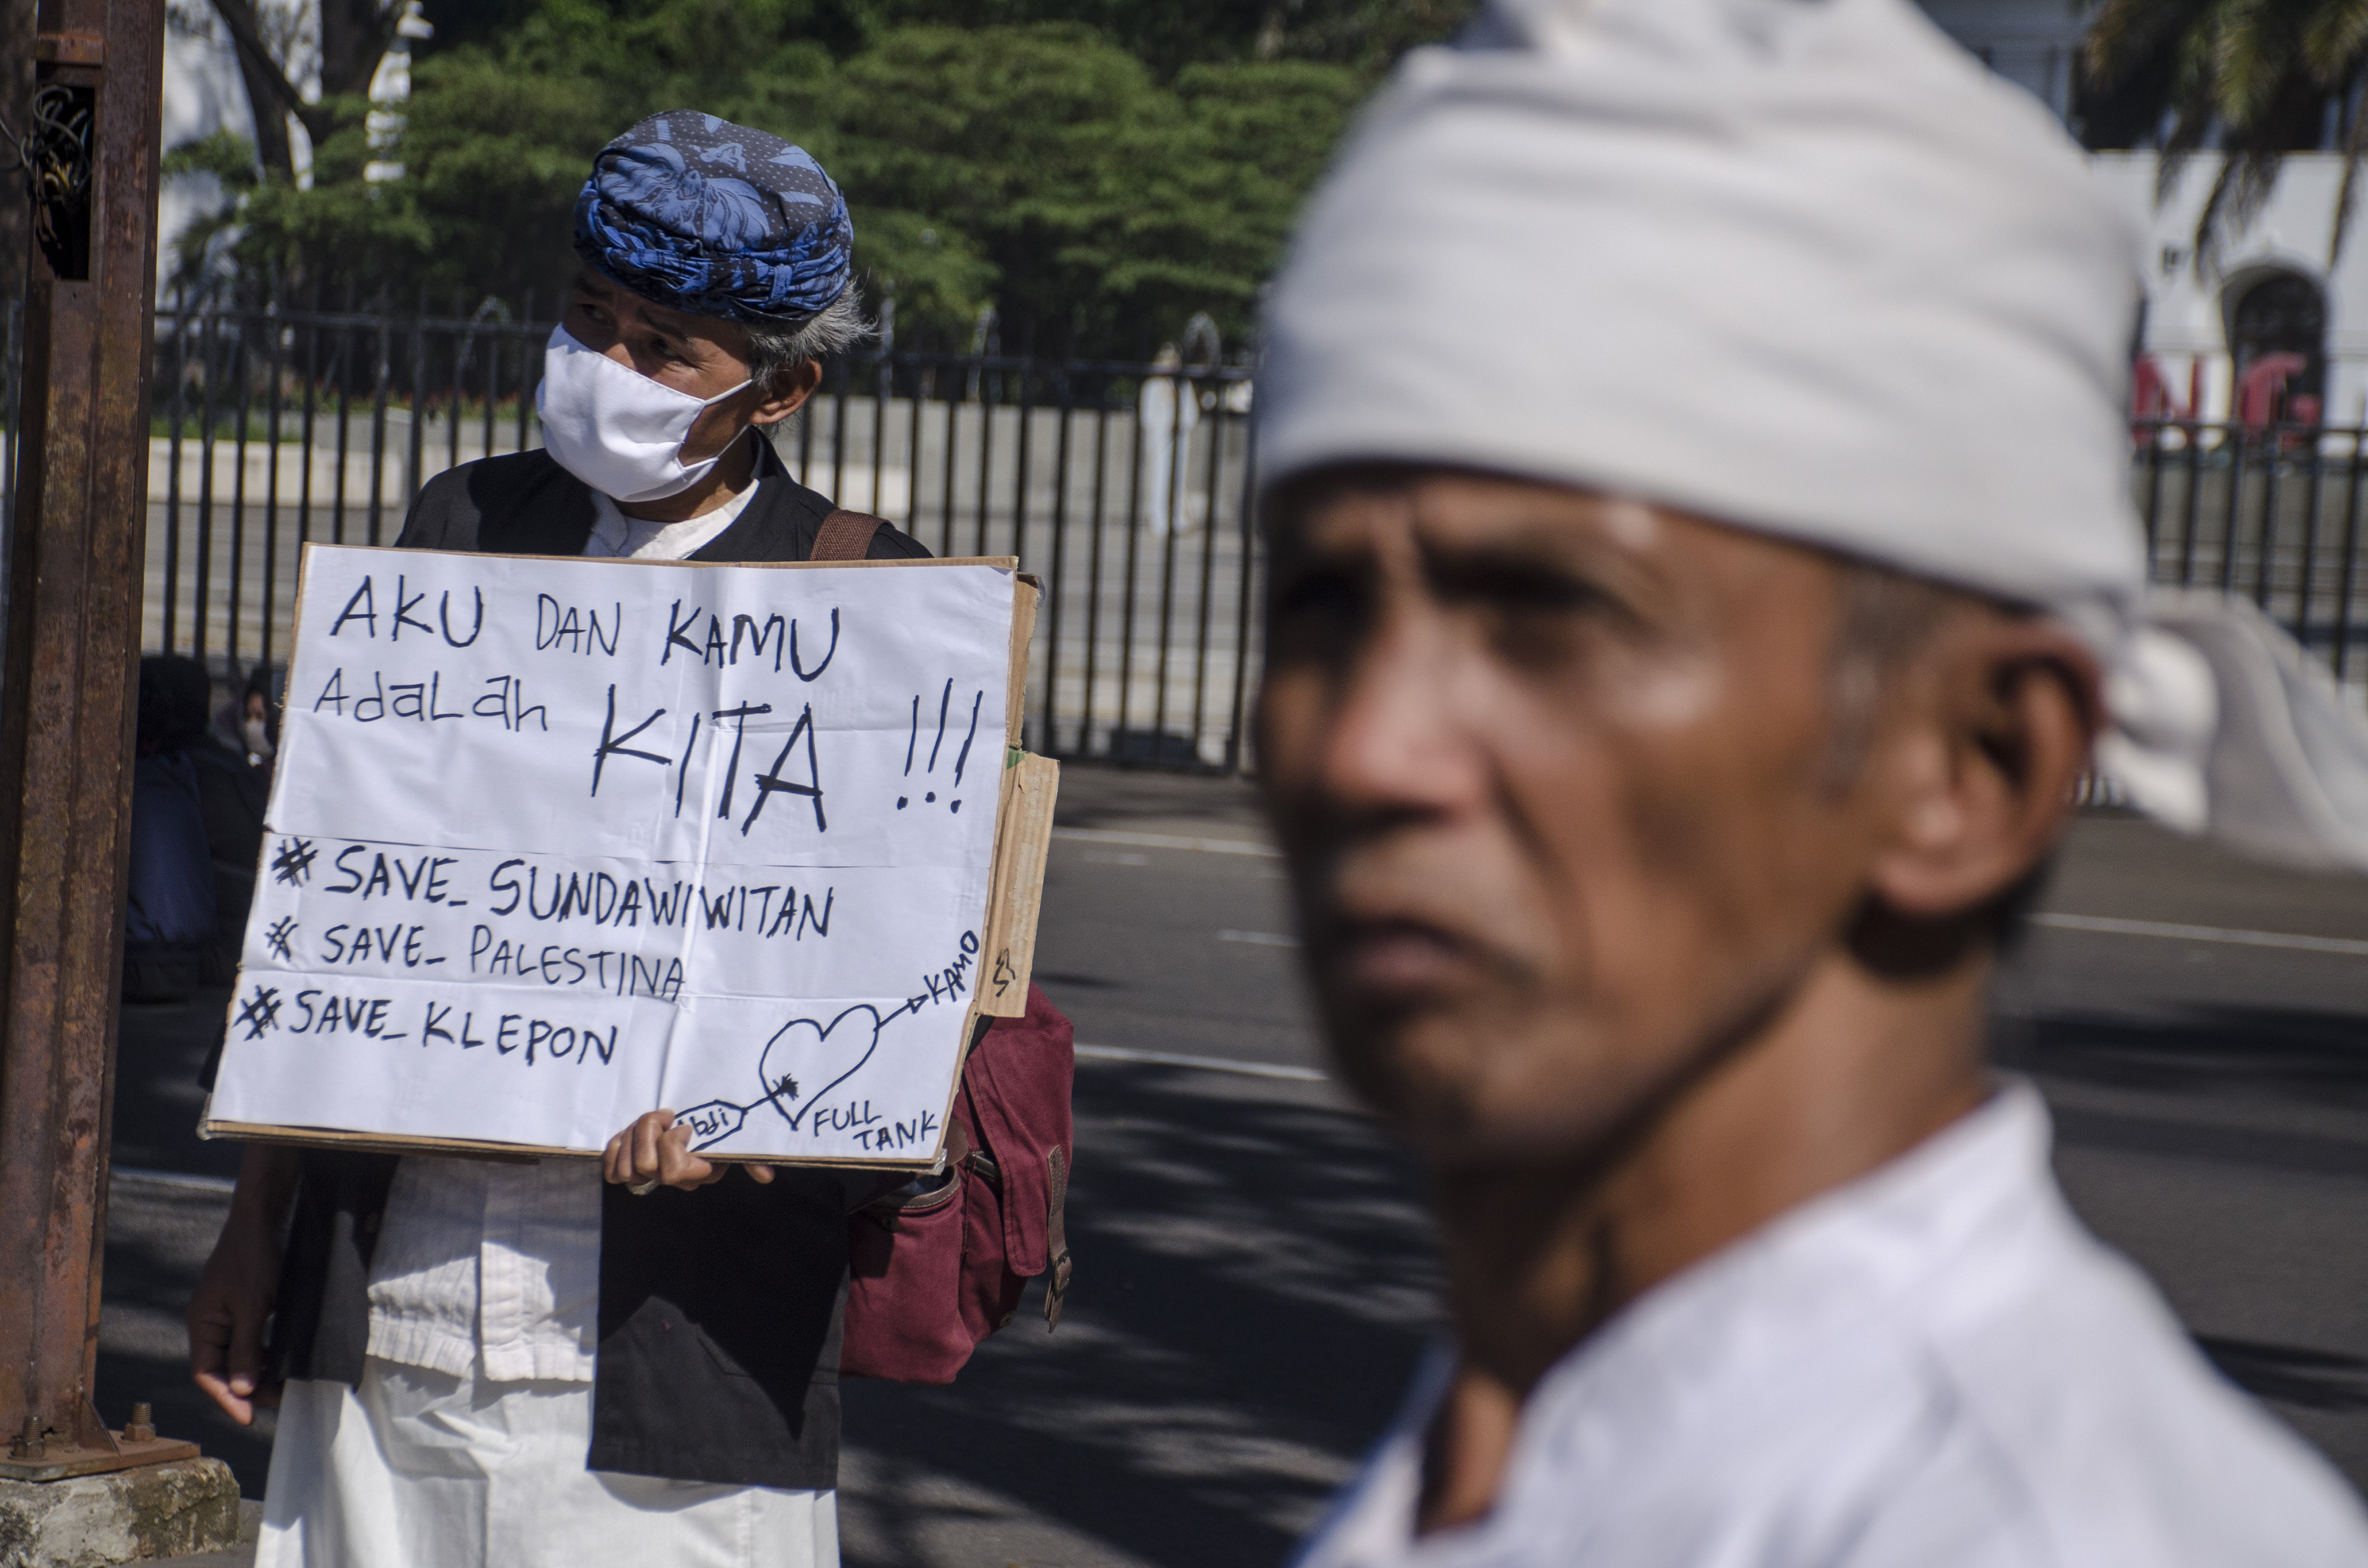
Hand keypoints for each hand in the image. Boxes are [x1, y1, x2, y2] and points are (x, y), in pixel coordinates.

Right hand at [187, 1210, 283, 1425]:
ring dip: (258, 1373)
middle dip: (246, 1389)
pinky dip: (265, 1354)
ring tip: (283, 1389)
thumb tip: (240, 1390)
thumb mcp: (253, 1304)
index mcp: (202, 1322)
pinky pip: (251, 1340)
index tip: (248, 1417)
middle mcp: (210, 1322)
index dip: (225, 1397)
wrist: (263, 1217)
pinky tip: (283, 1363)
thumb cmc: (254, 1255)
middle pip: (221, 1367)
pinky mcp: (245, 1307)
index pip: (206, 1372)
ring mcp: (227, 1314)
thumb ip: (246, 1348)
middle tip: (277, 1403)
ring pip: (238, 1356)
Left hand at [603, 1110, 774, 1192]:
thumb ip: (750, 1156)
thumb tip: (767, 1178)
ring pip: (627, 1166)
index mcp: (697, 1173)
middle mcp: (671, 1180)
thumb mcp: (732, 1138)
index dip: (672, 1145)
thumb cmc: (712, 1126)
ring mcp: (647, 1177)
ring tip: (648, 1123)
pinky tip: (627, 1135)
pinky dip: (615, 1149)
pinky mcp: (626, 1170)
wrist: (685, 1118)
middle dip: (649, 1132)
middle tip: (664, 1117)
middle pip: (645, 1164)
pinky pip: (612, 1171)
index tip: (684, 1126)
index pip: (673, 1172)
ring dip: (633, 1135)